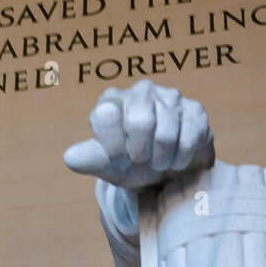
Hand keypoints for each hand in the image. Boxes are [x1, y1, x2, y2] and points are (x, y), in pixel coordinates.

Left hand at [63, 80, 214, 190]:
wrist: (165, 174)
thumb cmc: (130, 165)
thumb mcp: (106, 166)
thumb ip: (88, 160)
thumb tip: (70, 157)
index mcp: (111, 101)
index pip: (105, 116)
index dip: (113, 147)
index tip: (119, 159)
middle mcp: (140, 92)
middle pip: (140, 122)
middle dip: (141, 153)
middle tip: (142, 161)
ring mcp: (170, 97)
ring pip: (166, 133)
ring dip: (162, 159)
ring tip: (159, 163)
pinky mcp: (195, 110)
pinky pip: (190, 137)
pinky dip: (181, 158)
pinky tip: (176, 159)